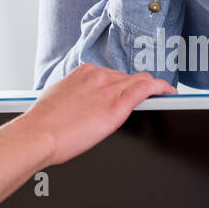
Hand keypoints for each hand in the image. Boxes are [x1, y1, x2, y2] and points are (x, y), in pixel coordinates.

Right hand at [22, 63, 175, 165]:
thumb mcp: (59, 97)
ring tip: (162, 96)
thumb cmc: (44, 122)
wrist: (39, 134)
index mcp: (83, 72)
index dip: (123, 83)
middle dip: (135, 88)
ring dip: (151, 89)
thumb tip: (82, 102)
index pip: (112, 74)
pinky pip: (146, 89)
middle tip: (145, 99)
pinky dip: (161, 88)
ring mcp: (108, 88)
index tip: (126, 90)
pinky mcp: (116, 105)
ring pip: (139, 81)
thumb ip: (76, 94)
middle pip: (127, 77)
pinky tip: (169, 93)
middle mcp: (97, 75)